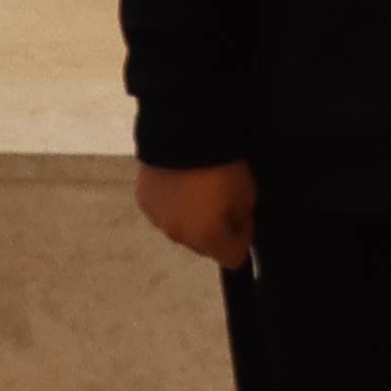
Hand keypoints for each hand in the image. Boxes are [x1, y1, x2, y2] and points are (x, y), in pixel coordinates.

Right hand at [138, 157, 257, 270]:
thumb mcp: (247, 191)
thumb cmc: (220, 163)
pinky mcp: (143, 201)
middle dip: (215, 229)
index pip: (233, 257)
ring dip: (191, 216)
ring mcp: (157, 220)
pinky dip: (173, 201)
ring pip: (181, 228)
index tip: (244, 216)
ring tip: (197, 186)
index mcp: (207, 238)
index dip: (243, 237)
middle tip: (221, 199)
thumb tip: (233, 222)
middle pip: (204, 245)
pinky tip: (178, 179)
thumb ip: (242, 216)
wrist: (182, 133)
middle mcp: (179, 236)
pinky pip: (164, 210)